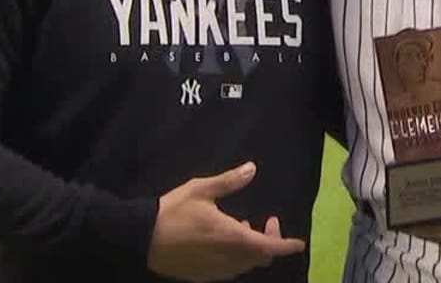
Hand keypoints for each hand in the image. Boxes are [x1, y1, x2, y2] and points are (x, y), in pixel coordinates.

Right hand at [146, 162, 305, 281]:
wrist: (141, 238)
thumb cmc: (173, 212)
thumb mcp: (201, 190)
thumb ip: (229, 181)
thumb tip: (252, 169)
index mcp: (231, 238)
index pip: (269, 247)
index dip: (286, 245)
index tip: (298, 243)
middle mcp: (227, 259)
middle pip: (260, 258)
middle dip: (270, 242)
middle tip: (267, 222)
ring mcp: (215, 271)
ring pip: (245, 266)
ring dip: (252, 250)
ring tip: (242, 228)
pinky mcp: (202, 276)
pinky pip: (229, 271)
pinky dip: (237, 258)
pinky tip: (225, 242)